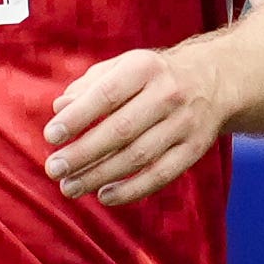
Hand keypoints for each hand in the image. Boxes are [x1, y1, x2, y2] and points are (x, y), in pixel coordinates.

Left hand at [45, 44, 230, 205]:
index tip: (51, 136)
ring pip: (138, 156)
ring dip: (100, 176)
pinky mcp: (194, 149)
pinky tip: (105, 196)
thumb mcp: (121, 67)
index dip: (77, 118)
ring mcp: (184, 123)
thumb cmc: (151, 76)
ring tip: (70, 187)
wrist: (212, 81)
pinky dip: (132, 189)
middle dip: (83, 153)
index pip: (106, 95)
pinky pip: (161, 175)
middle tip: (54, 169)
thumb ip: (88, 86)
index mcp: (144, 68)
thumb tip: (59, 109)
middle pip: (121, 130)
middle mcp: (167, 94)